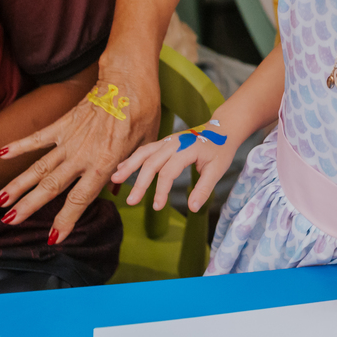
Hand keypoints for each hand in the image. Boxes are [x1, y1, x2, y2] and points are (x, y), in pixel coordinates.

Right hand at [0, 58, 160, 244]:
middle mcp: (82, 155)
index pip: (80, 200)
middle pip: (51, 187)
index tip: (53, 238)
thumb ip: (129, 171)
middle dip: (30, 207)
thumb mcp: (144, 146)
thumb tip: (116, 191)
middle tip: (10, 223)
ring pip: (39, 167)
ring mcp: (70, 139)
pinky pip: (37, 137)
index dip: (66, 220)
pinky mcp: (64, 123)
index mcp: (105, 164)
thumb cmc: (143, 112)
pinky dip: (18, 145)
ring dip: (17, 185)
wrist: (129, 80)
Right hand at [111, 119, 238, 211]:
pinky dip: (133, 158)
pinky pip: (145, 149)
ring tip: (115, 179)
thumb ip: (204, 189)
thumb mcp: (217, 170)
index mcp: (187, 149)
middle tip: (131, 201)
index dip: (161, 190)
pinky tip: (121, 168)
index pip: (168, 171)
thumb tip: (193, 208)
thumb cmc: (220, 149)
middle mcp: (174, 143)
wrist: (222, 129)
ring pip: (144, 153)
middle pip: (151, 162)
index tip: (157, 207)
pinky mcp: (164, 142)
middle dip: (140, 183)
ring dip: (129, 166)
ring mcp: (167, 141)